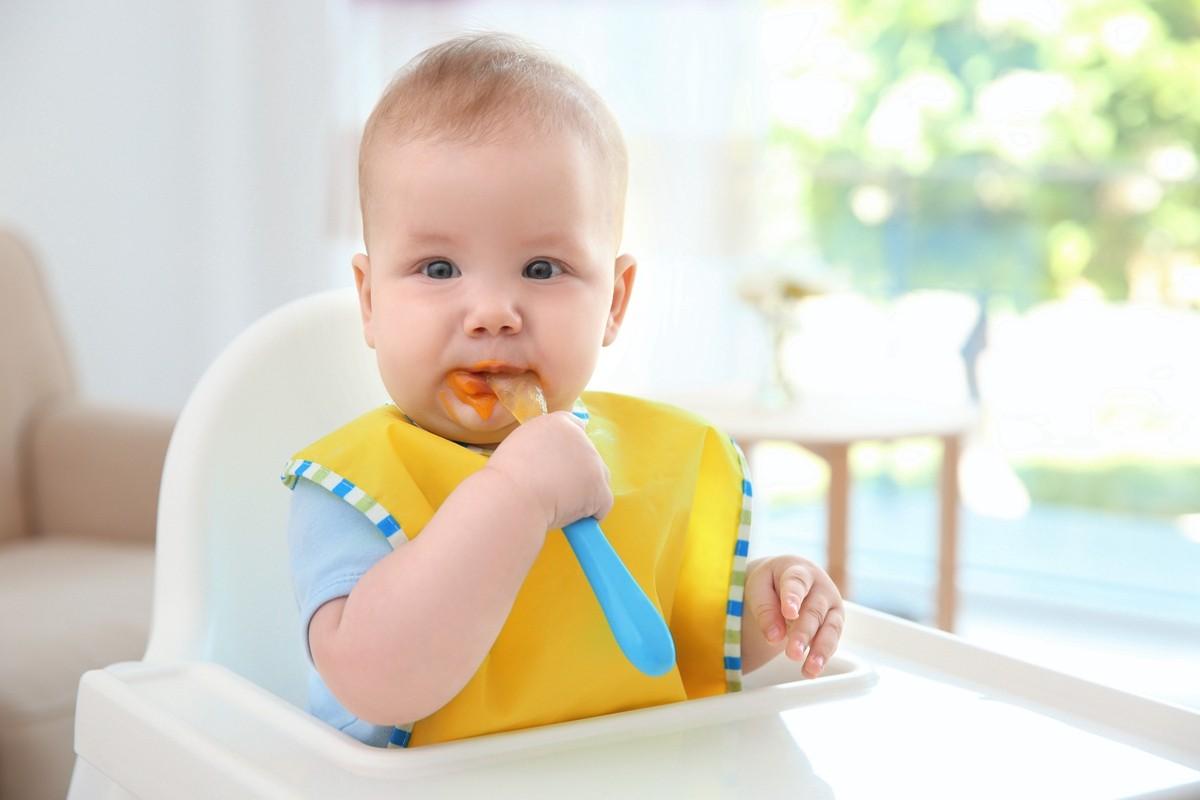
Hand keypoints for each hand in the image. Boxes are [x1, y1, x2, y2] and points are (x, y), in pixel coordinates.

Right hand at [484, 411, 612, 530]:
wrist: (513, 496)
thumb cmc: (505, 476)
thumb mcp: (519, 444)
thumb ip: (541, 444)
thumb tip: (551, 457)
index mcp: (559, 423)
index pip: (576, 428)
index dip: (568, 451)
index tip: (557, 466)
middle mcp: (581, 438)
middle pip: (587, 458)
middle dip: (574, 475)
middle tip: (549, 488)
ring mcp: (594, 463)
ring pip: (597, 482)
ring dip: (583, 494)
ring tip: (555, 503)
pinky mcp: (601, 489)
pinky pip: (601, 506)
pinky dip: (588, 515)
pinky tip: (567, 516)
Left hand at [744, 555, 843, 676]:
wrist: (790, 578)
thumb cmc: (772, 582)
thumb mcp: (759, 587)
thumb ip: (764, 609)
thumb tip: (774, 637)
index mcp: (799, 572)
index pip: (796, 583)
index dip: (793, 597)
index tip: (789, 612)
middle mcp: (820, 587)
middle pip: (814, 611)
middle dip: (803, 633)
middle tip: (792, 653)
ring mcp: (831, 606)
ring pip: (830, 628)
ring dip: (820, 650)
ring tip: (809, 669)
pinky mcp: (835, 623)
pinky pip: (832, 640)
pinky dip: (822, 656)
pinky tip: (812, 670)